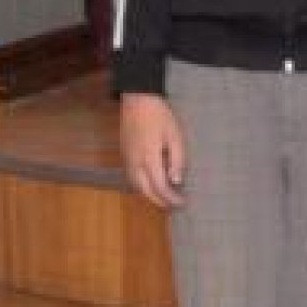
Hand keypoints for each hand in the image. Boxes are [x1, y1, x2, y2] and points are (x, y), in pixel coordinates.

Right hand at [118, 92, 186, 209]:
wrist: (137, 100)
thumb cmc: (160, 116)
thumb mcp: (175, 137)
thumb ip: (177, 160)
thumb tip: (176, 182)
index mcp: (149, 159)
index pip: (160, 187)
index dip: (171, 198)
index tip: (183, 203)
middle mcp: (134, 163)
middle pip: (145, 191)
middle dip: (160, 201)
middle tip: (174, 206)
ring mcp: (126, 159)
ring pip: (136, 186)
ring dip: (149, 195)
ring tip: (165, 198)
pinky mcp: (124, 154)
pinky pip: (131, 177)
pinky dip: (142, 186)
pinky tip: (152, 184)